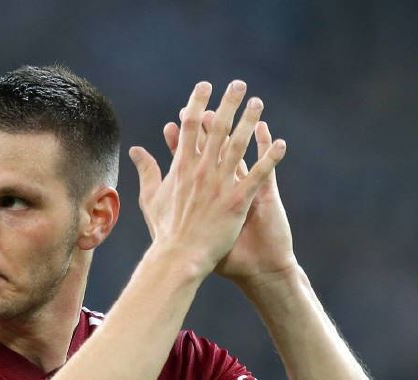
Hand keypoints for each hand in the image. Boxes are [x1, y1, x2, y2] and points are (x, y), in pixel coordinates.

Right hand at [129, 80, 286, 278]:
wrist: (179, 257)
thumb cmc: (165, 230)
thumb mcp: (151, 198)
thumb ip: (147, 171)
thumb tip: (136, 150)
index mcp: (181, 168)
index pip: (189, 128)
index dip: (197, 104)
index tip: (204, 86)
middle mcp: (201, 171)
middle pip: (216, 129)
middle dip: (227, 103)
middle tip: (238, 84)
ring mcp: (220, 185)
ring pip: (238, 146)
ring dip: (249, 122)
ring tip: (258, 104)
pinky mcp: (237, 201)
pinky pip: (257, 174)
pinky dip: (269, 158)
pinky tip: (280, 143)